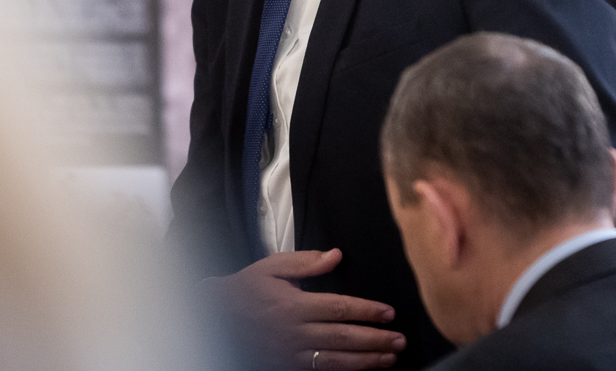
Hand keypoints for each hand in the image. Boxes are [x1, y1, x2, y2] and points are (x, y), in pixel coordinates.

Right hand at [218, 248, 405, 369]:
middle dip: (375, 340)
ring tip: (389, 358)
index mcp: (293, 305)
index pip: (339, 308)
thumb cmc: (246, 289)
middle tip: (399, 340)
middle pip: (343, 338)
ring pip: (335, 360)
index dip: (367, 311)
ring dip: (366, 361)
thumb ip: (306, 262)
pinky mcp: (286, 366)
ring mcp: (290, 353)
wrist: (215, 317)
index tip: (388, 312)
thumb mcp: (272, 266)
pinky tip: (359, 369)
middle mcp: (294, 332)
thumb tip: (336, 255)